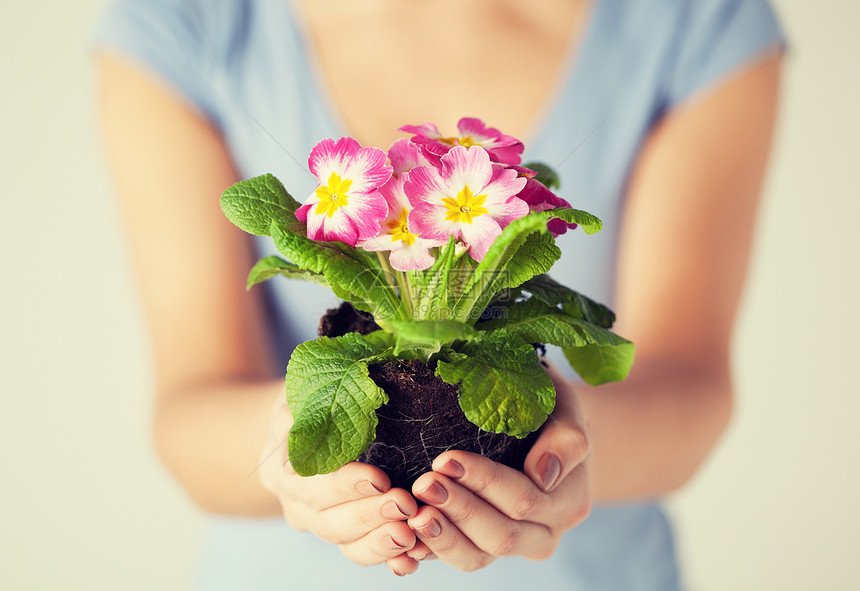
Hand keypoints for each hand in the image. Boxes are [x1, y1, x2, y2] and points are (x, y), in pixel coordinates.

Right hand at [259, 400, 422, 573]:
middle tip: (405, 505)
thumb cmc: (309, 399)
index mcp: (282, 467)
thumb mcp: (304, 390)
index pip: (312, 483)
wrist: (299, 425)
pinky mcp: (343, 532)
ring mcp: (318, 521)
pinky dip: (387, 558)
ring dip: (379, 542)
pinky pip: (361, 552)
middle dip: (369, 515)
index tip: (380, 478)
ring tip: (411, 535)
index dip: (345, 485)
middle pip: (328, 520)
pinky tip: (411, 558)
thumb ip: (316, 396)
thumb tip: (345, 391)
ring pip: (345, 543)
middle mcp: (296, 501)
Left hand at [407, 372, 590, 571]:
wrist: (544, 427)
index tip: (446, 459)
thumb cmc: (552, 412)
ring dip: (442, 536)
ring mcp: (512, 546)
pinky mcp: (482, 547)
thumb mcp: (567, 412)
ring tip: (413, 513)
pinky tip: (406, 538)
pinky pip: (457, 557)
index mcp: (568, 503)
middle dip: (458, 510)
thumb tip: (543, 473)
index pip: (524, 500)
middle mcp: (544, 533)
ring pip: (477, 557)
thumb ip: (566, 440)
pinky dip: (430, 551)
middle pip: (501, 535)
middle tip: (422, 484)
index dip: (485, 482)